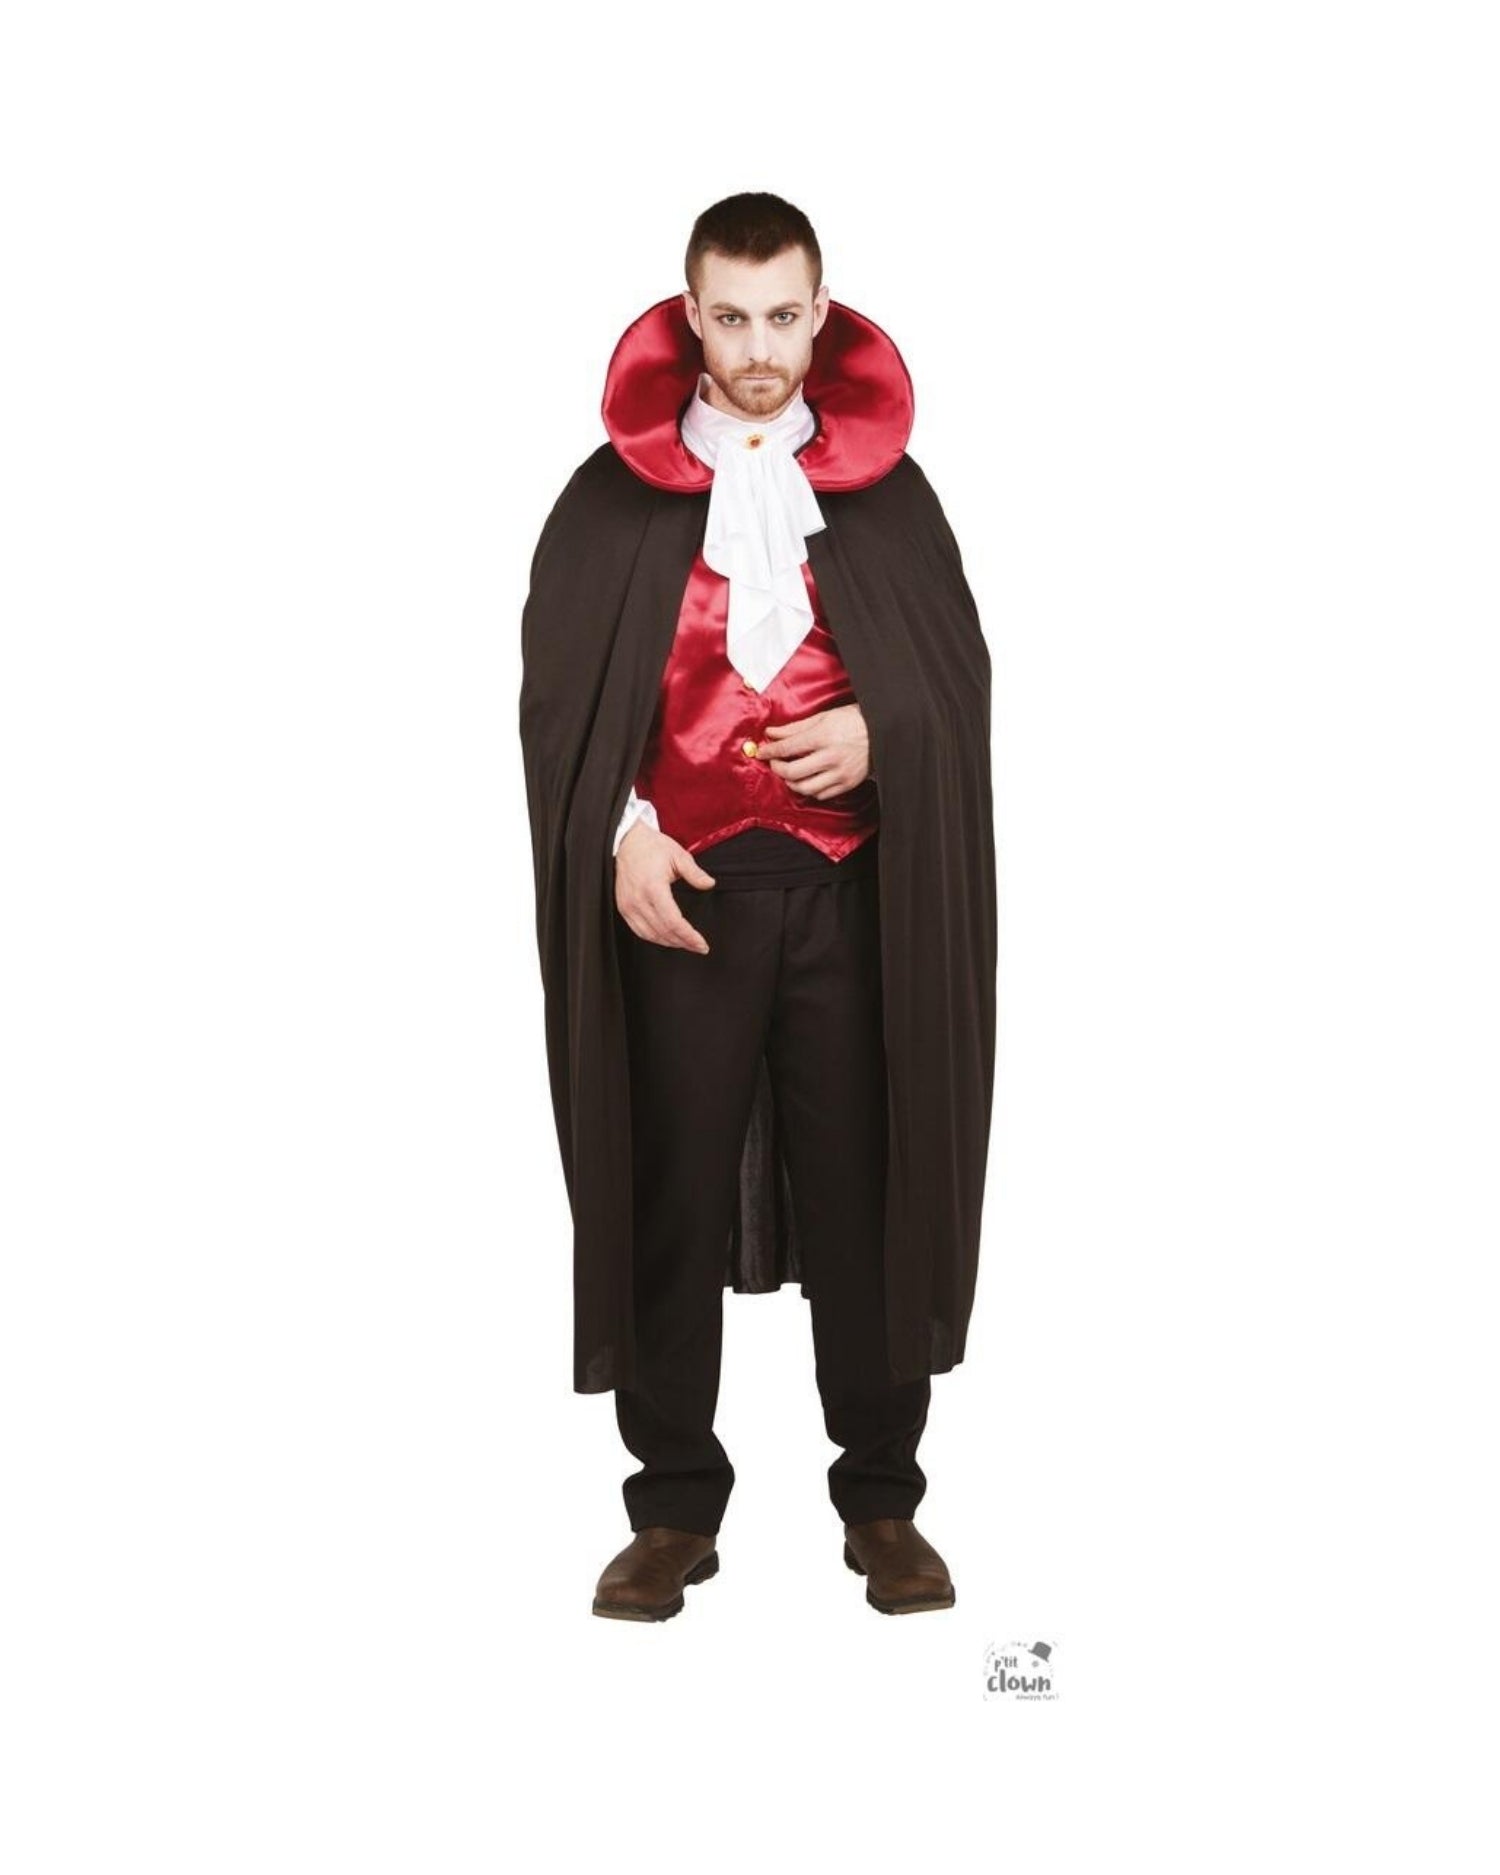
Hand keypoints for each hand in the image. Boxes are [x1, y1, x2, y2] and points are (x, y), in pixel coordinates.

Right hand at [615, 821, 715, 951]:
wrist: (627, 842)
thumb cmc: (652, 847)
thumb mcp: (678, 855)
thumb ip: (695, 873)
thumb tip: (709, 884)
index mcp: (653, 887)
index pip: (673, 921)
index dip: (689, 936)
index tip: (702, 944)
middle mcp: (638, 900)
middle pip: (663, 931)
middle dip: (683, 943)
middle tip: (699, 947)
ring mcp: (628, 905)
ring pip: (650, 935)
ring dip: (669, 943)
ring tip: (685, 944)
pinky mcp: (623, 907)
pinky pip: (638, 930)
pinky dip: (654, 938)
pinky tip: (667, 939)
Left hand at [754, 703, 870, 795]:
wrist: (885, 731)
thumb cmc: (854, 720)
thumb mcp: (824, 717)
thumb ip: (795, 728)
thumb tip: (771, 733)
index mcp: (824, 736)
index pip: (787, 748)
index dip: (769, 751)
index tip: (760, 751)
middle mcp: (831, 757)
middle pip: (792, 772)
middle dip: (777, 768)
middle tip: (773, 762)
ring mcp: (840, 773)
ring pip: (805, 787)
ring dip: (790, 782)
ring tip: (788, 772)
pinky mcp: (848, 784)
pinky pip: (821, 794)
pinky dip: (809, 789)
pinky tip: (806, 779)